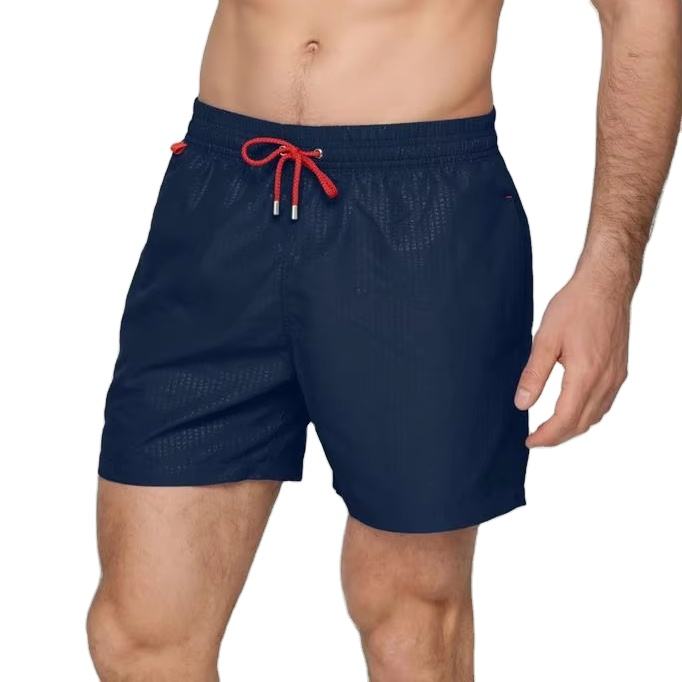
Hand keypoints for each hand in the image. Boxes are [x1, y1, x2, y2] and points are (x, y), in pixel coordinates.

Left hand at [514, 270, 630, 446]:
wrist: (605, 285)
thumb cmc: (576, 305)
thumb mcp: (545, 339)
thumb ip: (534, 375)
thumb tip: (522, 404)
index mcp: (585, 375)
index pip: (565, 420)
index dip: (546, 436)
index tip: (529, 442)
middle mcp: (605, 380)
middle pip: (582, 423)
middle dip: (558, 437)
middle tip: (536, 439)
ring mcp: (616, 376)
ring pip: (595, 416)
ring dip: (573, 427)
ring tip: (550, 428)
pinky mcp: (619, 370)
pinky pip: (604, 403)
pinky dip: (587, 414)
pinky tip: (572, 409)